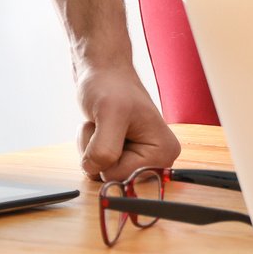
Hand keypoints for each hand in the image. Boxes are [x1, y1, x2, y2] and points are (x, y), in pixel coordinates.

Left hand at [77, 62, 179, 181]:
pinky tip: (100, 130)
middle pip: (113, 179)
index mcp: (164, 152)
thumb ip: (105, 148)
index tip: (114, 129)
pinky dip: (89, 150)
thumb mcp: (110, 114)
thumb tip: (95, 170)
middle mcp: (157, 160)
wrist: (104, 74)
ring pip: (101, 174)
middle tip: (105, 125)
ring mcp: (141, 159)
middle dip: (98, 154)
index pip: (123, 177)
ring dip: (91, 150)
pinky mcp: (126, 156)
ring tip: (102, 125)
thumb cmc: (112, 86)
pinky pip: (97, 168)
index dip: (107, 157)